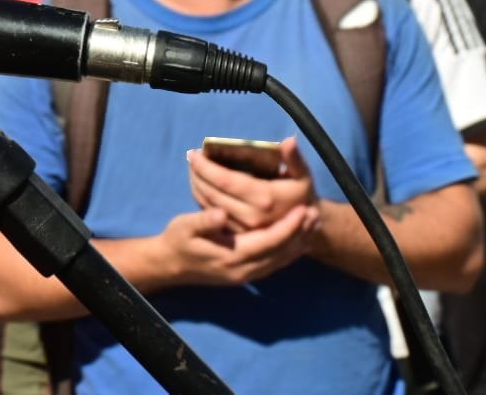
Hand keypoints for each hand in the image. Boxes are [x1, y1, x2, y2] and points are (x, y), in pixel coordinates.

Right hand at [155, 202, 320, 287]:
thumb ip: (204, 221)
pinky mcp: (246, 275)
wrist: (169, 265)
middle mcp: (244, 270)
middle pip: (281, 253)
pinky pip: (275, 264)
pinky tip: (297, 240)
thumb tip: (222, 213)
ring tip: (312, 224)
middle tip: (316, 213)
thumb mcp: (184, 226)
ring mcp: (246, 275)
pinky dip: (289, 252)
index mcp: (232, 256)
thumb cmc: (177, 240)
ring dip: (298, 243)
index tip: (302, 209)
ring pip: (281, 261)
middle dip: (300, 234)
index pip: (269, 241)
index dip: (288, 226)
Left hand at [189, 137, 316, 232]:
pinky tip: (199, 186)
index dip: (205, 166)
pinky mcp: (237, 236)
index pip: (225, 180)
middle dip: (197, 174)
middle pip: (212, 193)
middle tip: (191, 158)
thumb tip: (289, 140)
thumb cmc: (301, 195)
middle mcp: (251, 216)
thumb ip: (294, 159)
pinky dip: (201, 200)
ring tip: (193, 169)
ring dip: (196, 185)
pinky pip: (212, 216)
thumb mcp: (303, 176)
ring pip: (208, 205)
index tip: (194, 153)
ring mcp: (243, 229)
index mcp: (264, 198)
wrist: (304, 227)